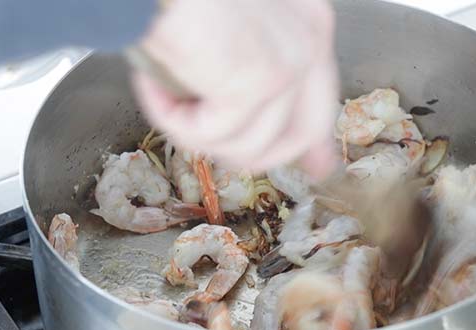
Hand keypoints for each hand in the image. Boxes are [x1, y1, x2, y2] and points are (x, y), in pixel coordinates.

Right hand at [132, 0, 338, 177]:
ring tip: (165, 97)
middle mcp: (310, 41)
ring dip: (195, 132)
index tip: (316, 167)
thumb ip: (254, 81)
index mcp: (309, 24)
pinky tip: (152, 84)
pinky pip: (209, 134)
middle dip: (262, 156)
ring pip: (247, 145)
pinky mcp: (259, 80)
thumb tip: (270, 138)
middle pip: (302, 133)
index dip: (316, 144)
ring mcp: (290, 62)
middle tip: (224, 158)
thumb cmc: (180, 0)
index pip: (323, 101)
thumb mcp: (227, 38)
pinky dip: (171, 118)